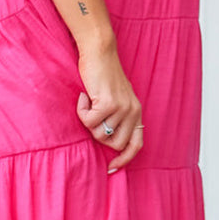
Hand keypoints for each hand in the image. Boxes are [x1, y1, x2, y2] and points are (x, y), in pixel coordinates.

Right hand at [76, 42, 143, 172]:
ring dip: (88, 121)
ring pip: (99, 134)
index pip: (136, 144)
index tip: (112, 167)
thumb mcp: (116, 98)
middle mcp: (133, 111)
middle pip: (114, 144)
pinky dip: (81, 111)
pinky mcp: (108, 103)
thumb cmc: (103, 74)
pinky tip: (83, 96)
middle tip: (91, 118)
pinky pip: (89, 121)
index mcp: (136, 112)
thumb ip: (117, 117)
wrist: (100, 52)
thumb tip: (106, 140)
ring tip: (88, 103)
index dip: (125, 159)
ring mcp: (122, 108)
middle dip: (98, 136)